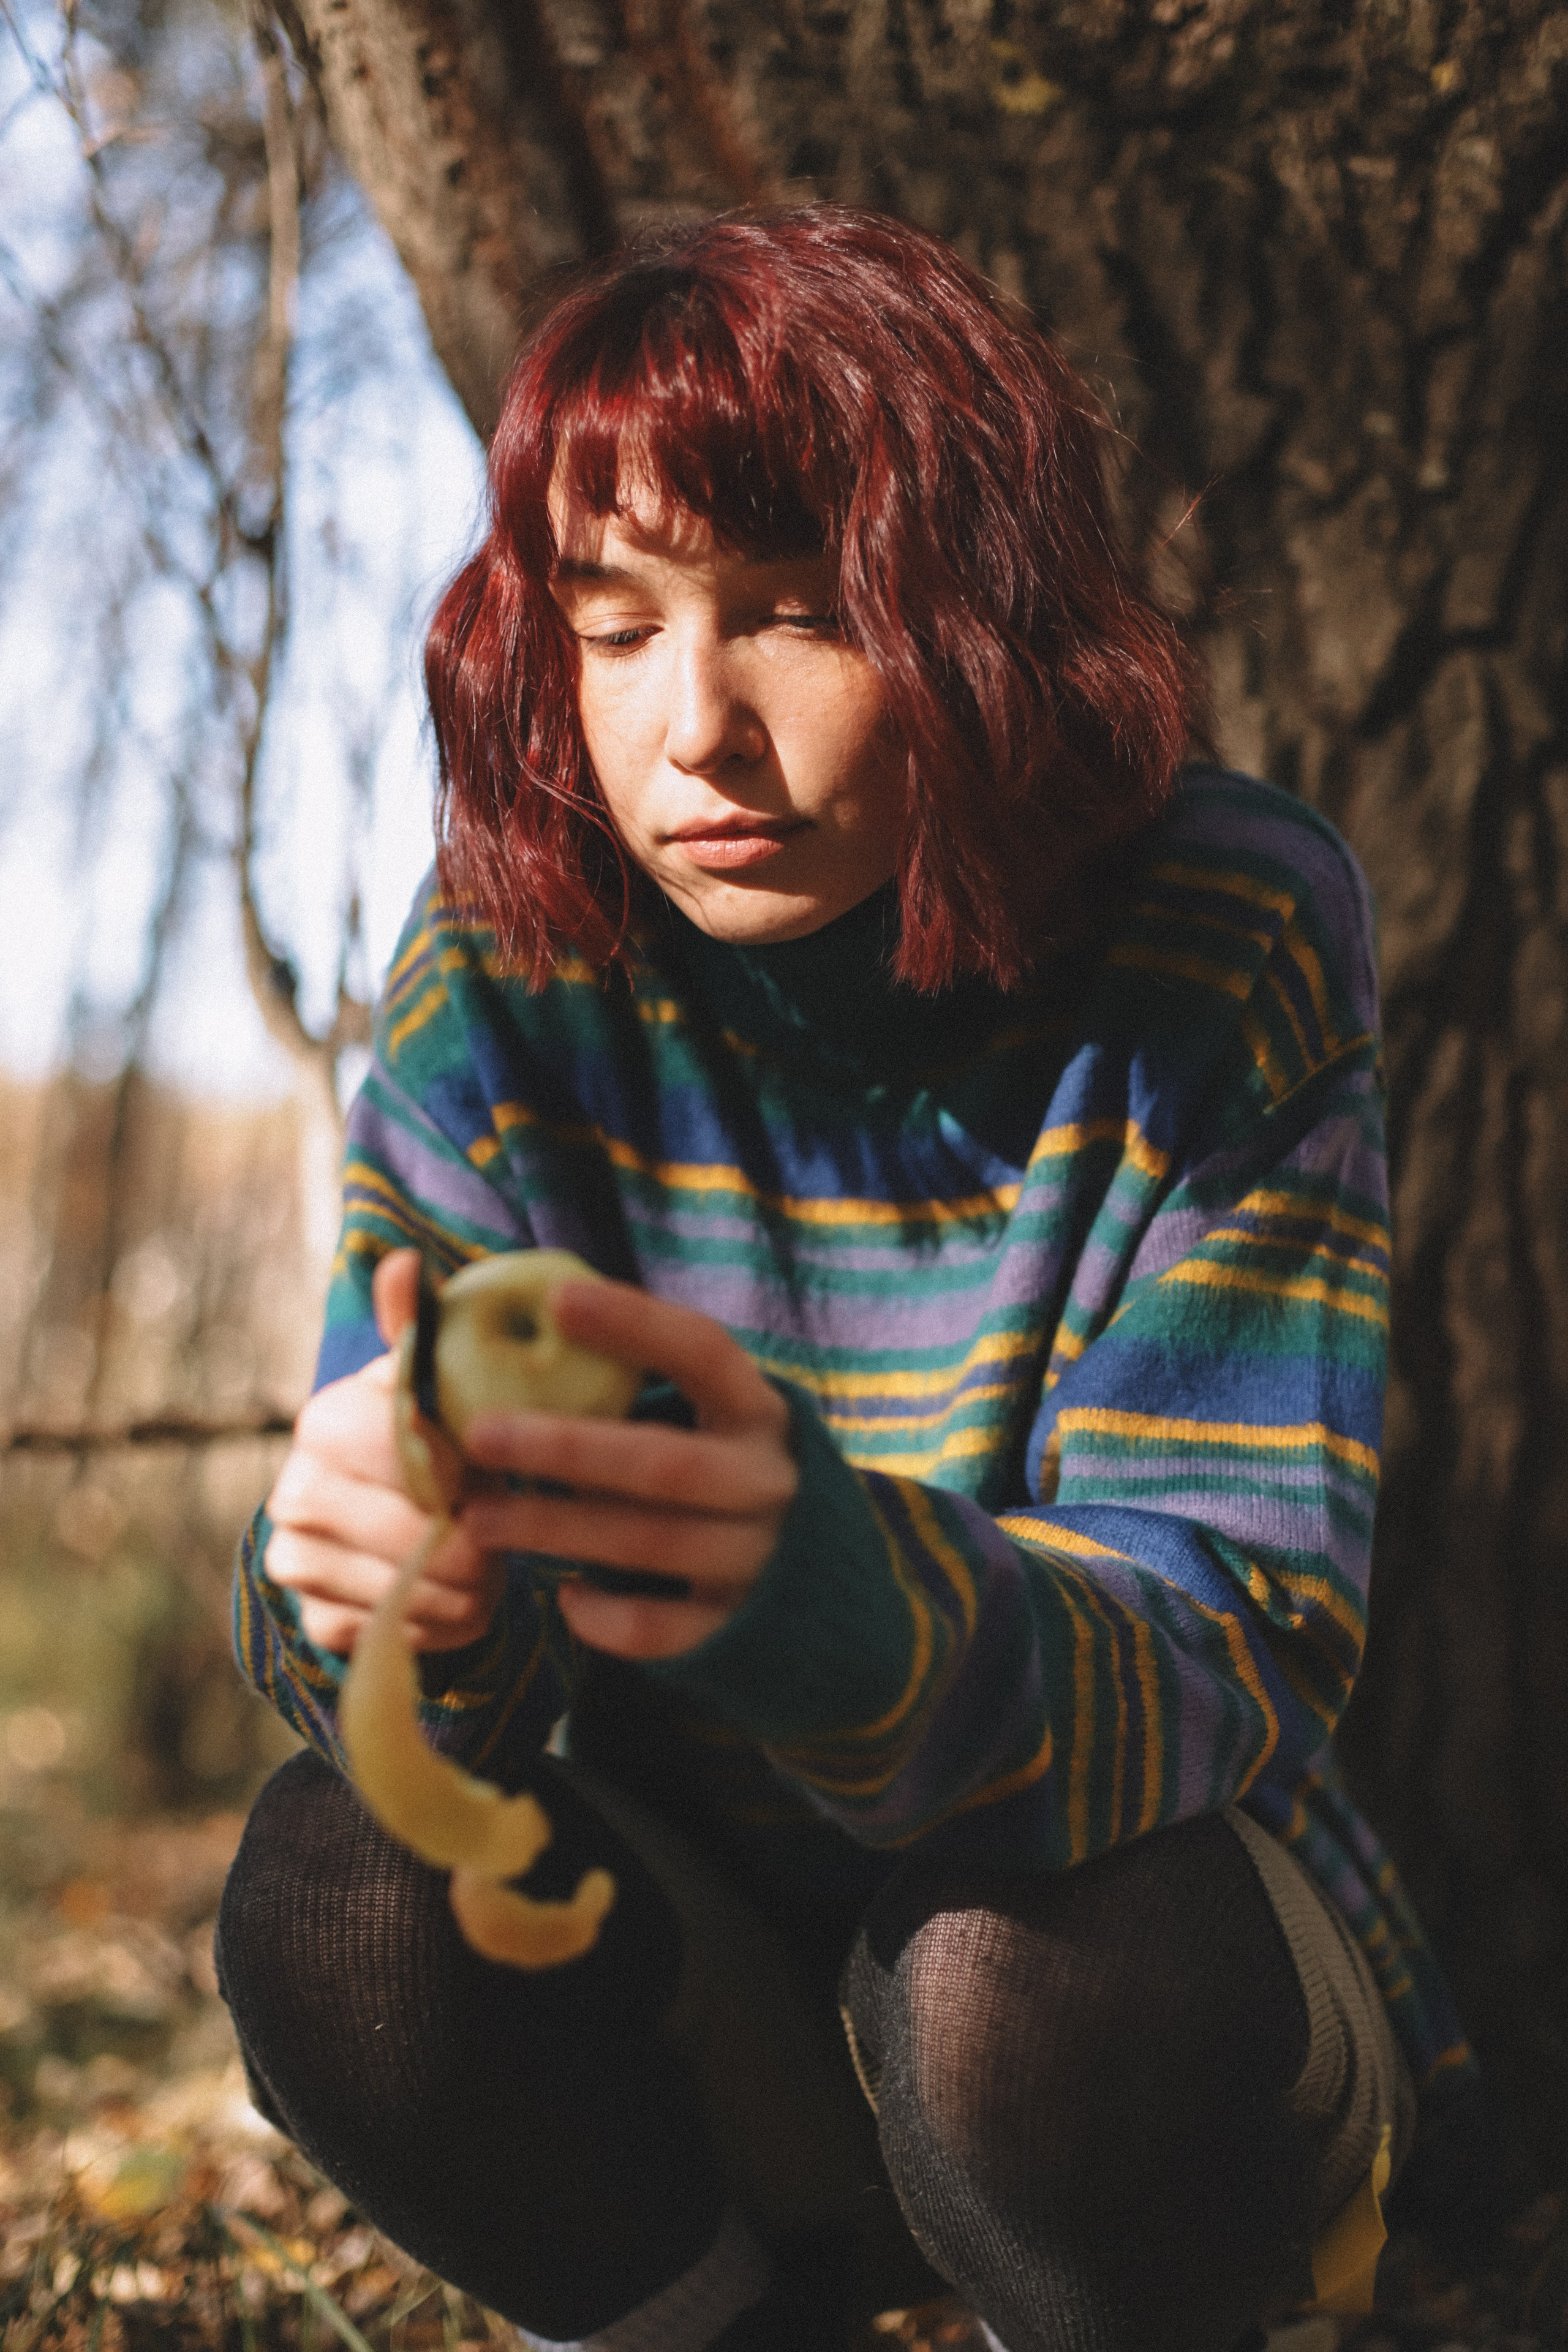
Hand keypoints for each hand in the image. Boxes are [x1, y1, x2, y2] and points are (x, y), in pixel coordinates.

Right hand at [263, 1251, 503, 1655]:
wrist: (382, 1510)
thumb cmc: (424, 1432)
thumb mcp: (426, 1377)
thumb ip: (419, 1326)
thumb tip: (406, 1261)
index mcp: (324, 1423)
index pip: (407, 1457)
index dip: (466, 1474)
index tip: (494, 1474)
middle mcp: (295, 1495)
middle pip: (418, 1538)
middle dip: (480, 1541)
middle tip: (505, 1528)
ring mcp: (296, 1565)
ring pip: (416, 1595)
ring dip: (473, 1588)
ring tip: (489, 1562)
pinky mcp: (313, 1623)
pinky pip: (402, 1639)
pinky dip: (446, 1626)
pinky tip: (458, 1598)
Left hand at [459, 1279, 797, 1660]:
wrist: (826, 1594)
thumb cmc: (728, 1476)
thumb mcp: (714, 1422)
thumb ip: (647, 1385)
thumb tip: (542, 1315)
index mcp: (760, 1412)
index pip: (705, 1353)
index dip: (637, 1325)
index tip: (559, 1300)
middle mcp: (769, 1482)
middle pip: (664, 1464)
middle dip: (566, 1448)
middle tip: (480, 1435)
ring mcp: (759, 1560)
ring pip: (648, 1543)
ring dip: (554, 1529)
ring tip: (477, 1518)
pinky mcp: (737, 1630)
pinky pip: (659, 1628)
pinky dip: (603, 1616)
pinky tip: (564, 1596)